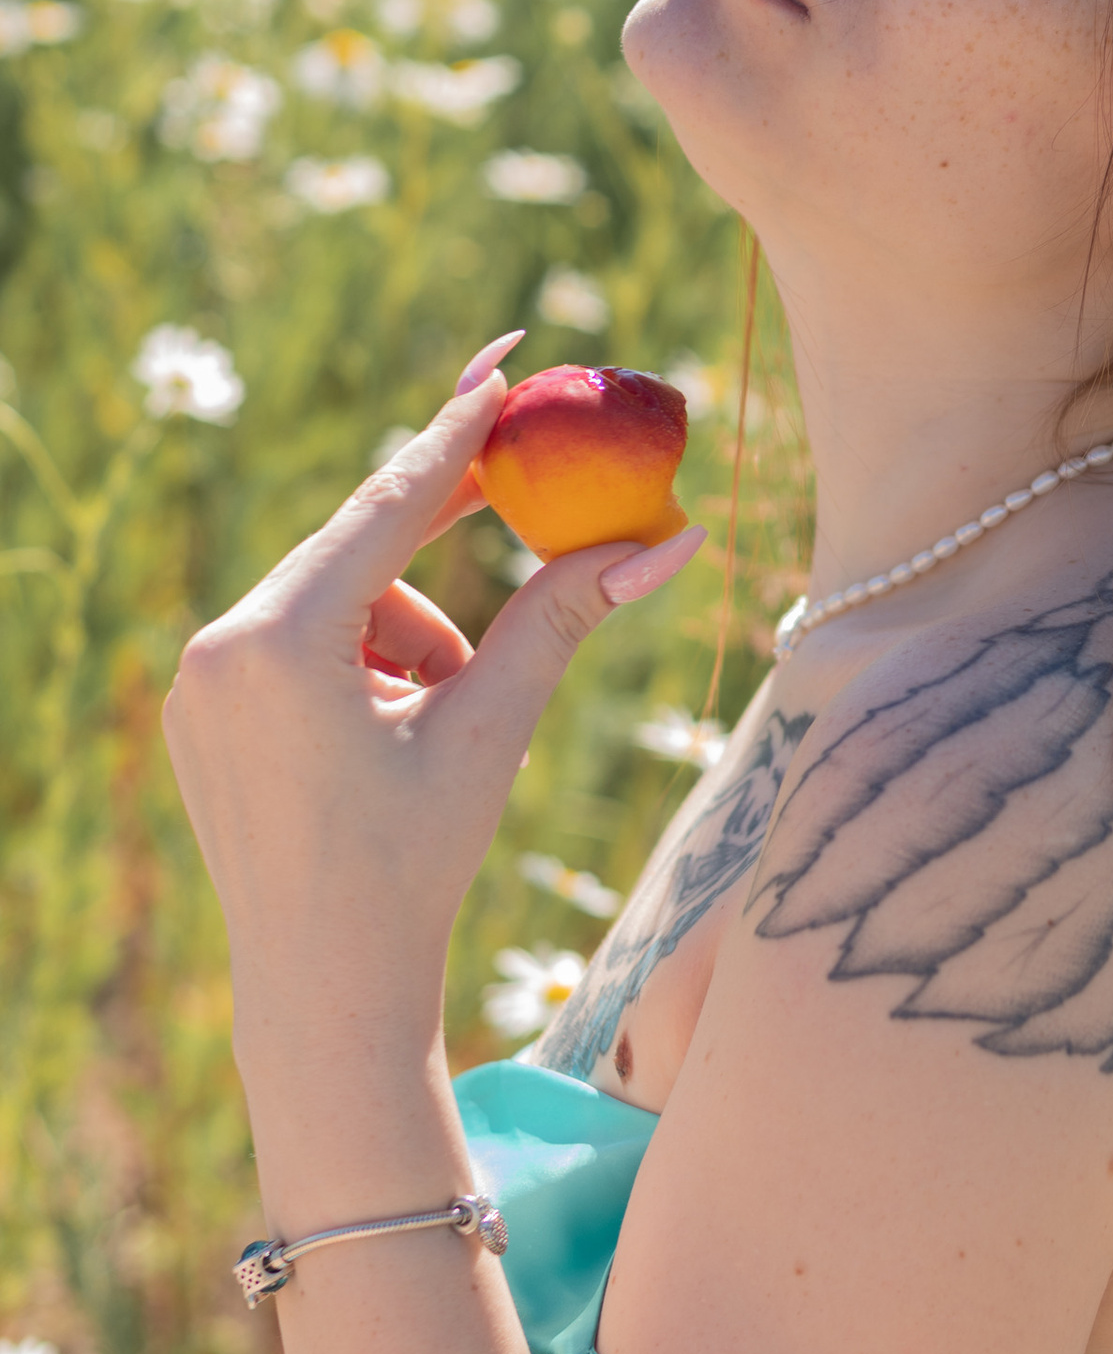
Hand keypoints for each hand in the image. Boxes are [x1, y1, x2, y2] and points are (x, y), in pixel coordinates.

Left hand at [162, 333, 704, 1046]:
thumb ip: (564, 618)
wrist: (323, 990)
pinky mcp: (204, 709)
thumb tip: (671, 542)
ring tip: (448, 726)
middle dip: (450, 555)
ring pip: (340, 600)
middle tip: (524, 487)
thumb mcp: (491, 731)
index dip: (457, 429)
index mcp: (281, 642)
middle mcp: (220, 645)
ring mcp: (200, 679)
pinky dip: (366, 666)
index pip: (387, 503)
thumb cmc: (414, 865)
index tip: (502, 363)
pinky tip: (394, 745)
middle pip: (363, 547)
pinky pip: (301, 643)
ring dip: (413, 636)